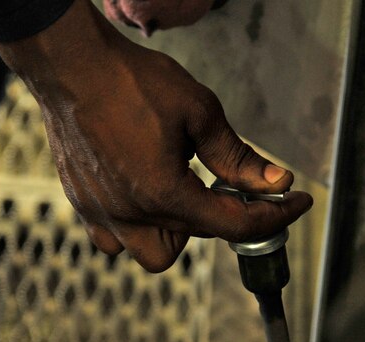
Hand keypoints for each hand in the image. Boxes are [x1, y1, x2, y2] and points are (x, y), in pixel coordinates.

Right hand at [0, 0, 311, 271]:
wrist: (69, 65)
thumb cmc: (130, 81)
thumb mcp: (198, 112)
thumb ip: (237, 156)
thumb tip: (275, 182)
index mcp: (164, 193)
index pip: (236, 225)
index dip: (275, 217)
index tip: (295, 203)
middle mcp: (132, 213)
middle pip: (197, 240)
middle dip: (223, 218)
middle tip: (232, 189)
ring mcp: (103, 213)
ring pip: (153, 253)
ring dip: (179, 233)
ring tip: (185, 195)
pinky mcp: (84, 204)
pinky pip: (116, 239)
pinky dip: (138, 229)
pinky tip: (145, 197)